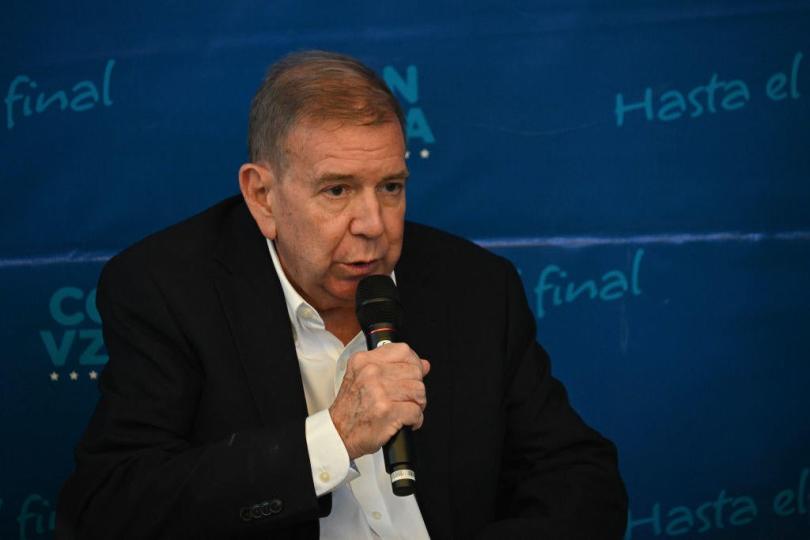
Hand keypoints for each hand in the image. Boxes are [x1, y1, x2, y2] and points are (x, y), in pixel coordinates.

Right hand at [329, 343, 429, 459]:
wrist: (338, 434)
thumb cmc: (351, 408)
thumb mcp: (363, 379)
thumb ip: (393, 368)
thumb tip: (424, 365)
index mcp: (364, 361)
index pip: (403, 350)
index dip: (414, 363)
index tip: (413, 374)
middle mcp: (371, 373)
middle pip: (414, 372)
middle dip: (416, 388)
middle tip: (408, 398)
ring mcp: (379, 392)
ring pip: (418, 390)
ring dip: (418, 404)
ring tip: (407, 409)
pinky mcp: (387, 411)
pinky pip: (416, 411)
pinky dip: (415, 420)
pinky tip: (406, 422)